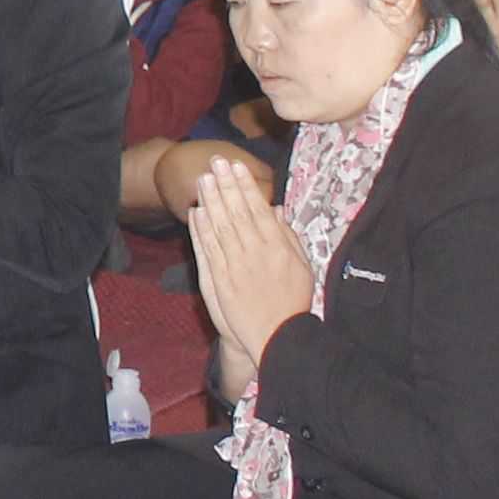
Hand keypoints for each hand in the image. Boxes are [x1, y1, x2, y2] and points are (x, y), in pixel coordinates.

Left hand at [191, 153, 316, 387]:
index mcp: (278, 247)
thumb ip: (288, 236)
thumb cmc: (293, 300)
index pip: (257, 209)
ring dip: (211, 201)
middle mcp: (255, 252)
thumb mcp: (302, 266)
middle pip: (236, 212)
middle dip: (225, 185)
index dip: (245, 186)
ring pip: (220, 227)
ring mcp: (235, 266)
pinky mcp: (219, 279)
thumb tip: (275, 209)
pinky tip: (196, 211)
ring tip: (203, 179)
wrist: (276, 336)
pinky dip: (200, 229)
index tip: (236, 166)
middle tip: (215, 162)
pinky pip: (208, 249)